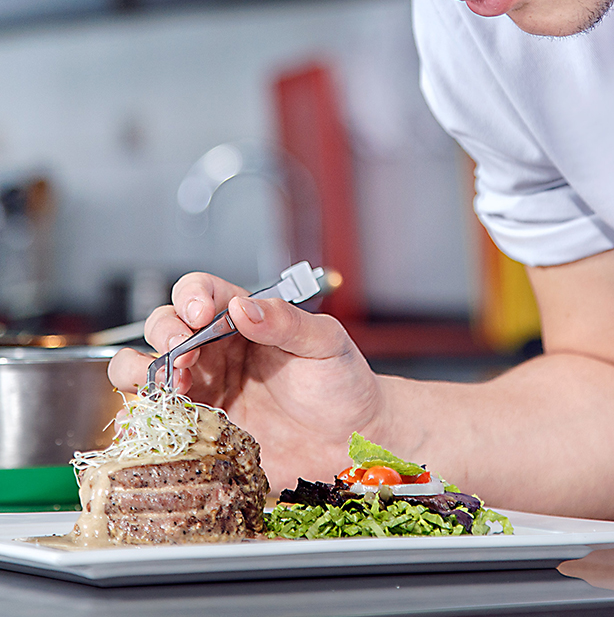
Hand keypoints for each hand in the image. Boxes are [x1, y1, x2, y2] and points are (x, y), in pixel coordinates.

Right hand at [108, 272, 382, 492]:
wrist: (353, 442)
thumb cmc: (342, 383)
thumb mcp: (324, 343)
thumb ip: (286, 322)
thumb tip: (244, 308)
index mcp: (243, 319)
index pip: (202, 292)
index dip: (192, 296)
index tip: (200, 314)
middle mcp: (215, 350)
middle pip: (163, 324)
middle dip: (164, 332)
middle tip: (181, 352)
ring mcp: (204, 389)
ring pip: (144, 367)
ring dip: (140, 369)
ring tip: (167, 384)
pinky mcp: (199, 430)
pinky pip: (157, 417)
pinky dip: (148, 414)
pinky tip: (171, 418)